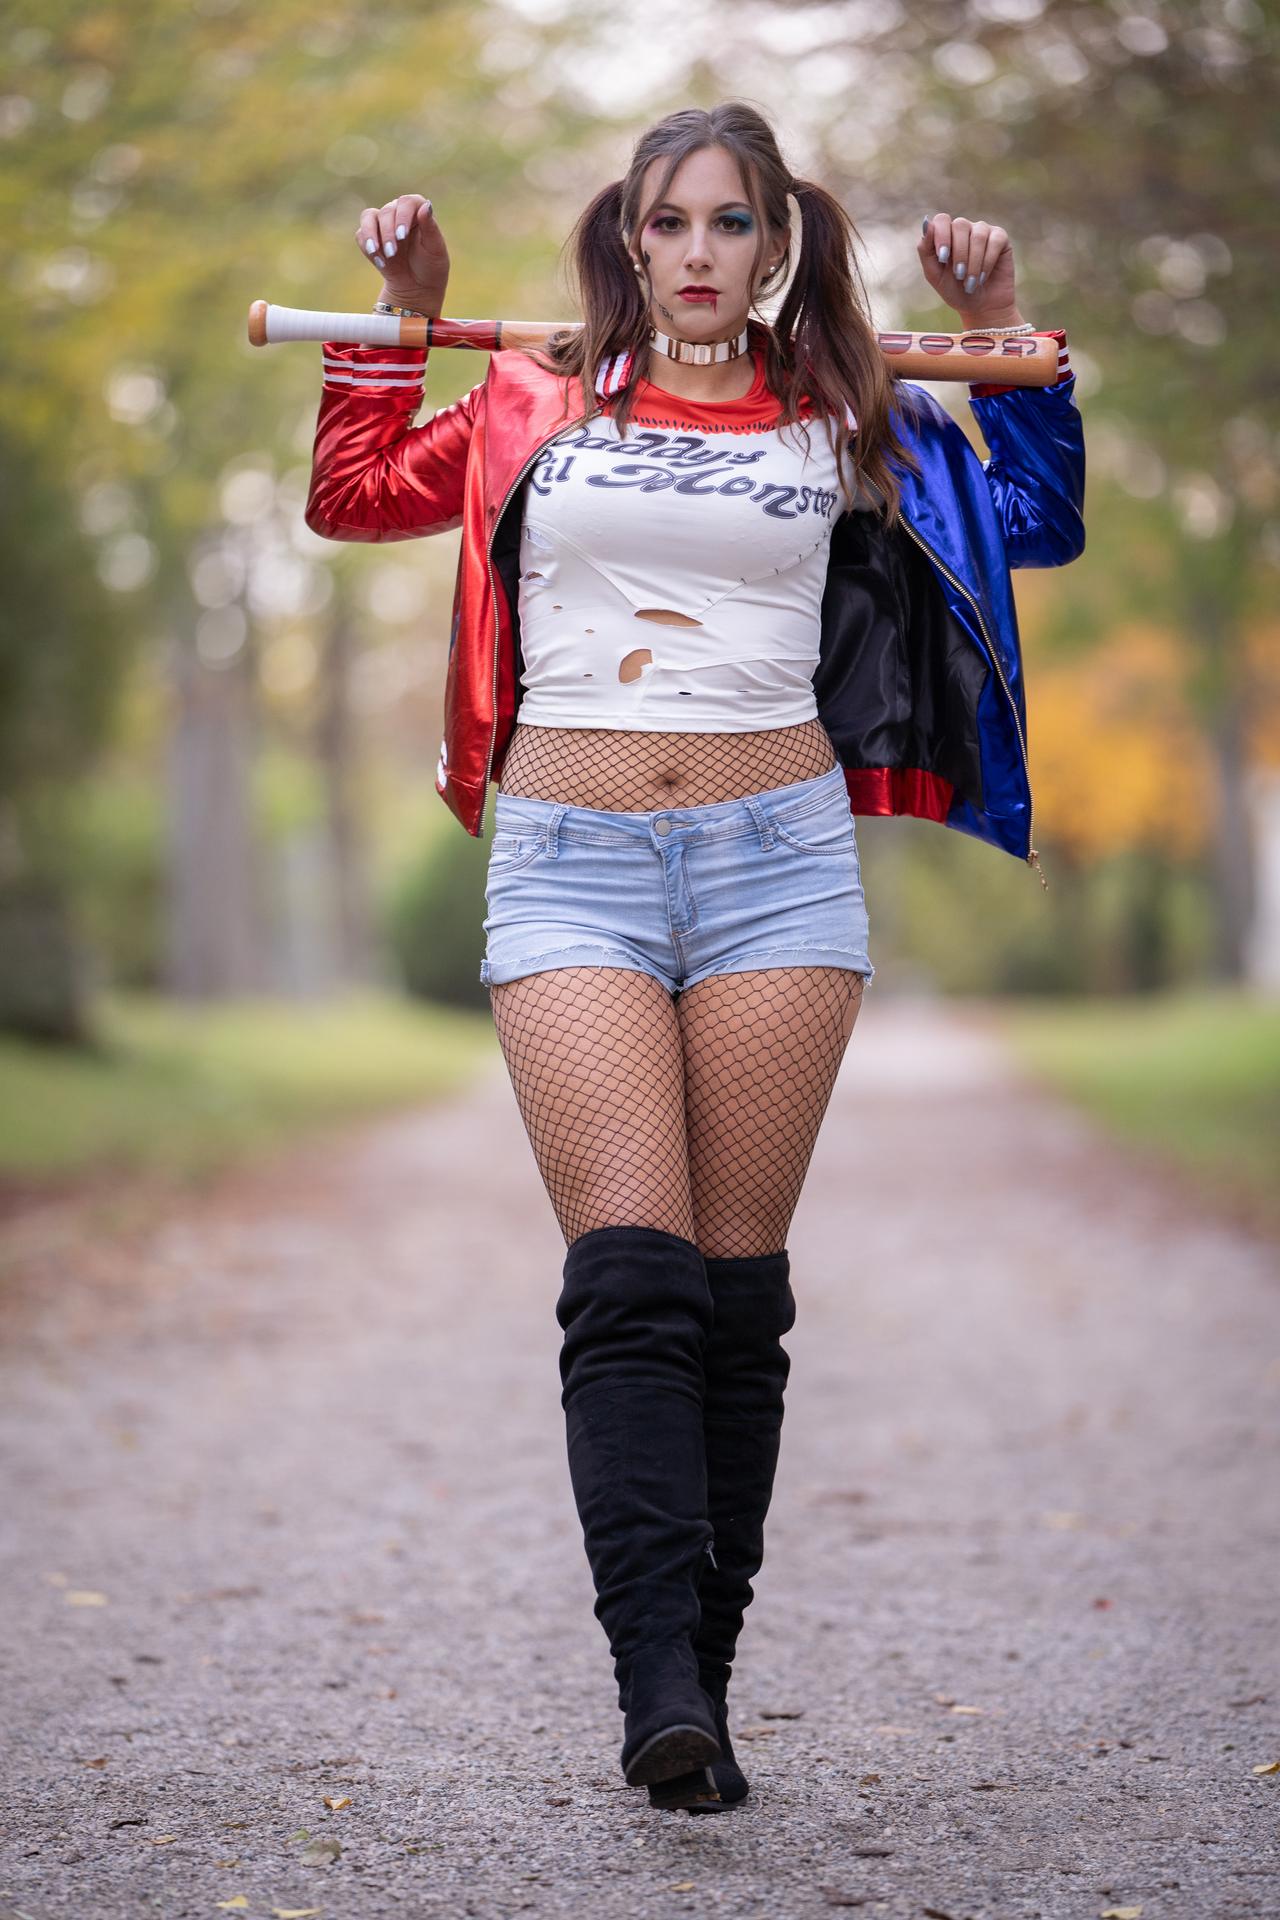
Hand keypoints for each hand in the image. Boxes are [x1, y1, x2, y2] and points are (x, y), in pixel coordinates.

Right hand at [356, 193, 449, 315]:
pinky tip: (379, 262)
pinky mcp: (370, 238)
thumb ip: (430, 227)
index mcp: (417, 212)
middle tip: (392, 253)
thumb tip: (426, 205)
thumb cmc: (431, 267)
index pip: (407, 202)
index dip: (402, 216)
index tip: (402, 236)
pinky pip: (360, 235)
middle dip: (388, 233)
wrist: (417, 289)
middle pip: (387, 211)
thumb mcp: (435, 249)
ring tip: (377, 253)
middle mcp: (398, 213)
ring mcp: (382, 224)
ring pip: (368, 217)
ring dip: (371, 235)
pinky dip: (367, 247)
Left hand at [919, 214, 1021, 329]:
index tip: (942, 258)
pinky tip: (983, 277)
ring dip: (973, 262)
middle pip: (960, 225)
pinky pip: (994, 241)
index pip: (942, 220)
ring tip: (971, 282)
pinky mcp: (1000, 238)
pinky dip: (987, 262)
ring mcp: (983, 231)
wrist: (981, 308)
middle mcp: (965, 229)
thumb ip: (926, 250)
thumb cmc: (955, 291)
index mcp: (946, 235)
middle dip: (958, 253)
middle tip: (959, 275)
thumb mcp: (934, 275)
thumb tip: (926, 223)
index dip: (942, 236)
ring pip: (978, 235)